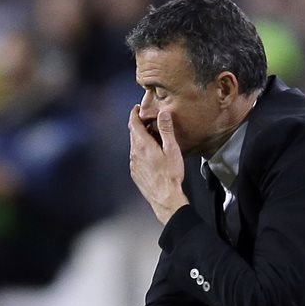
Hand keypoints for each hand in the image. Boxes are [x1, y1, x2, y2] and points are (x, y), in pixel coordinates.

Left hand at [129, 106, 187, 223]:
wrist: (164, 198)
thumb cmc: (170, 174)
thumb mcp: (171, 149)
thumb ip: (166, 130)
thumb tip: (162, 113)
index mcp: (142, 145)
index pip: (133, 123)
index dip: (135, 113)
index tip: (137, 108)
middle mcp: (134, 153)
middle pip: (133, 133)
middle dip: (139, 125)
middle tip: (149, 121)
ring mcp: (133, 164)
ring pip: (134, 145)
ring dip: (141, 138)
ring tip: (153, 137)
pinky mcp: (135, 172)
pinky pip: (135, 157)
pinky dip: (141, 150)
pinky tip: (152, 154)